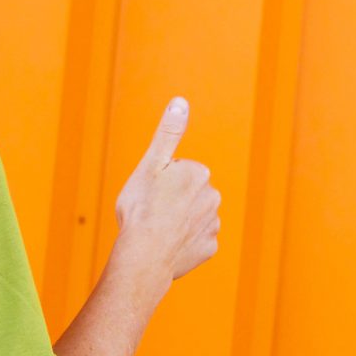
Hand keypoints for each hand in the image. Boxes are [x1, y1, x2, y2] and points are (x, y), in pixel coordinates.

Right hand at [110, 95, 221, 288]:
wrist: (145, 253)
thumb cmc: (142, 207)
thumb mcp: (151, 164)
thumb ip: (169, 132)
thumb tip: (181, 101)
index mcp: (198, 173)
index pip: (178, 171)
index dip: (160, 182)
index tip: (150, 193)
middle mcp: (212, 197)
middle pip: (187, 193)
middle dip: (172, 199)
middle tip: (152, 210)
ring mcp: (212, 224)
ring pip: (192, 217)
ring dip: (177, 221)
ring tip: (157, 229)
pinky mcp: (209, 248)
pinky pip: (195, 240)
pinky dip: (183, 242)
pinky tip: (167, 245)